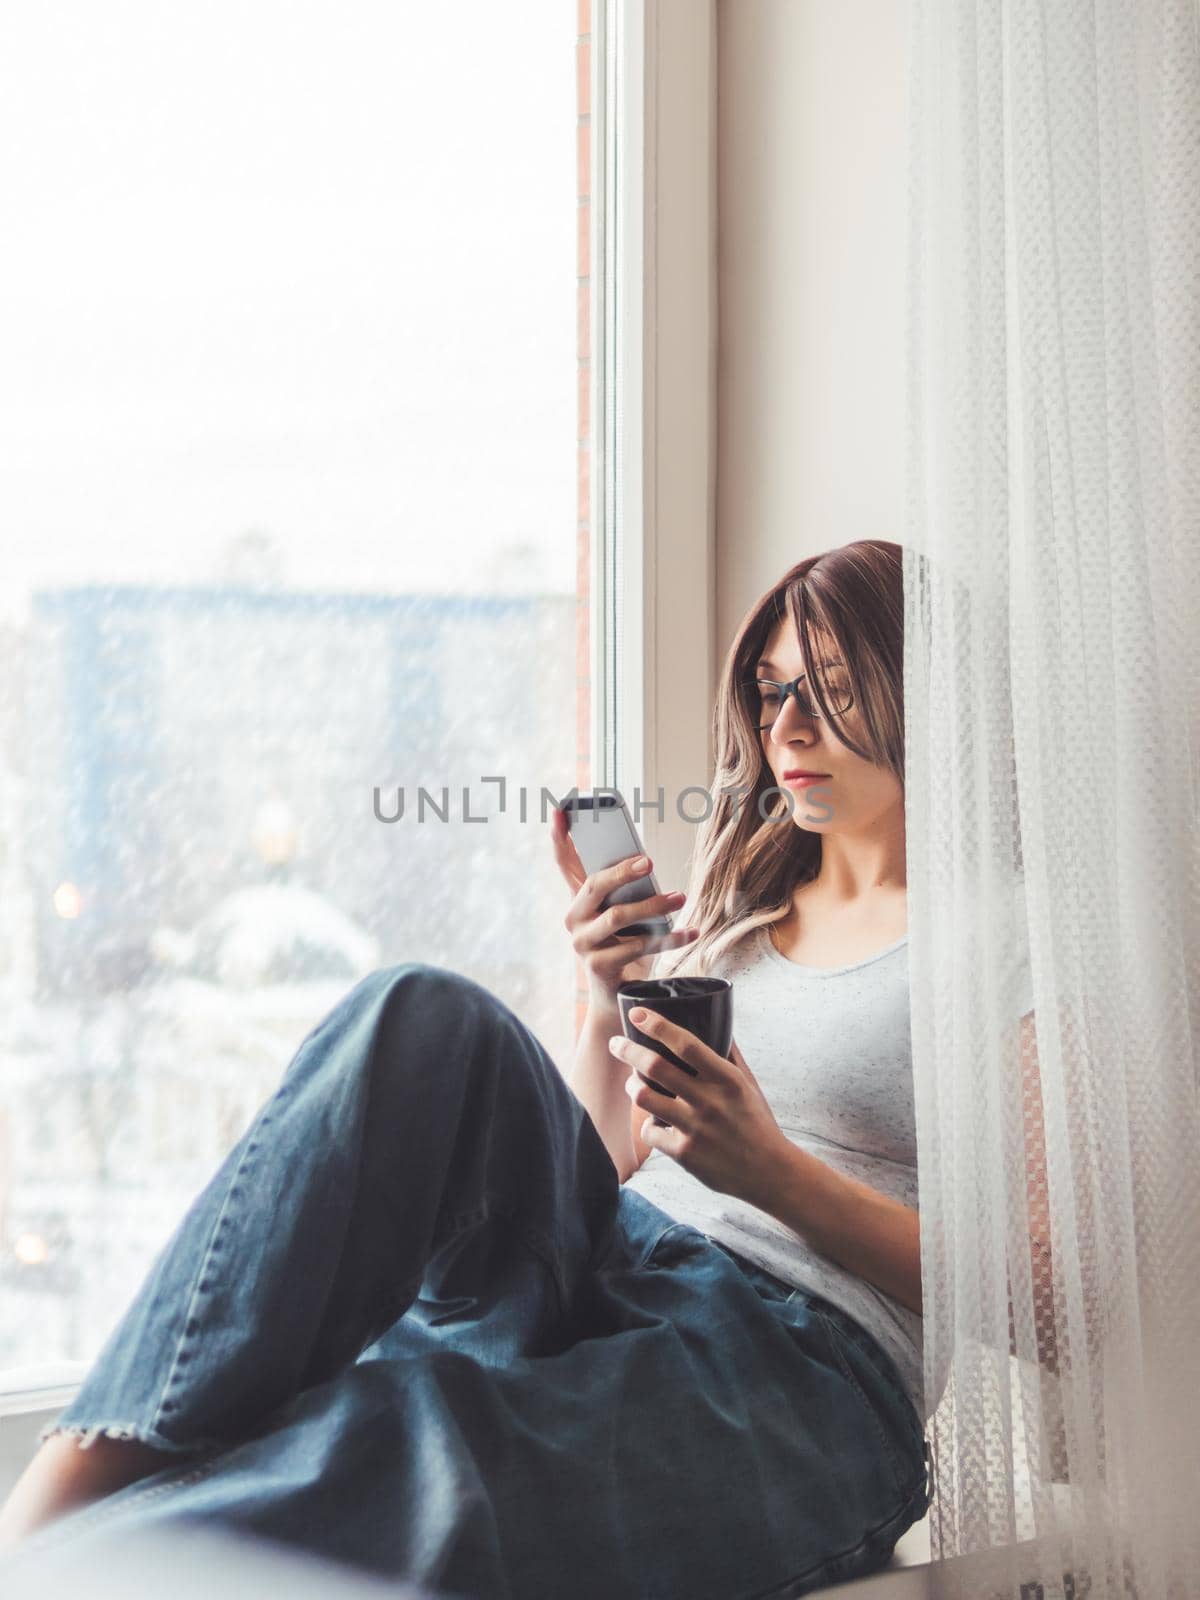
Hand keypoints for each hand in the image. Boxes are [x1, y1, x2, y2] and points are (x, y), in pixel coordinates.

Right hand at [549, 806, 698, 1006]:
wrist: (619, 996)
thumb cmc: (626, 945)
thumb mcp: (624, 914)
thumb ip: (627, 891)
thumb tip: (645, 865)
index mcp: (578, 900)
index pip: (563, 863)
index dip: (559, 837)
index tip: (559, 810)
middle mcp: (574, 919)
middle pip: (594, 886)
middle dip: (621, 872)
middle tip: (648, 862)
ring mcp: (583, 944)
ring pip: (618, 917)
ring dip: (653, 907)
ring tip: (680, 897)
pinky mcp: (599, 966)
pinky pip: (637, 947)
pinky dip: (668, 938)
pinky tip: (690, 932)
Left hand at [608, 1014, 788, 1204]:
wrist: (769, 1173)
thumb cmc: (757, 1123)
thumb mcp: (748, 1084)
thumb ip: (730, 1055)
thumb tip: (717, 1024)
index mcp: (727, 1079)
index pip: (686, 1044)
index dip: (658, 1026)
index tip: (637, 1013)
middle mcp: (710, 1101)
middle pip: (655, 1067)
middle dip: (628, 1050)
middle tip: (615, 1042)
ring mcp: (695, 1128)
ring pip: (644, 1097)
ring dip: (632, 1086)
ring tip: (632, 1083)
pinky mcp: (685, 1154)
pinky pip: (650, 1131)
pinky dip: (648, 1125)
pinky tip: (655, 1123)